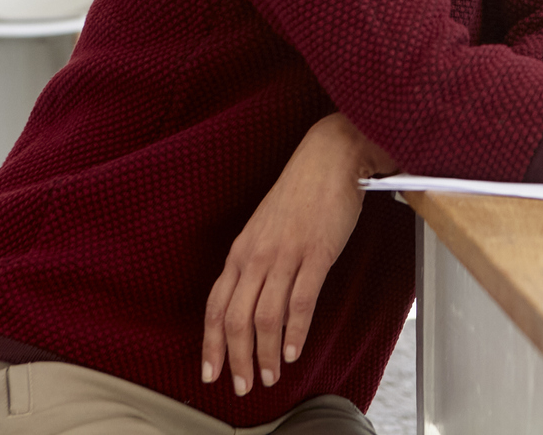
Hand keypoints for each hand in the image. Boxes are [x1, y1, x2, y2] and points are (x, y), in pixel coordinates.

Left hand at [201, 113, 396, 397]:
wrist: (331, 156)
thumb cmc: (302, 191)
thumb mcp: (266, 229)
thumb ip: (256, 263)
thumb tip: (254, 302)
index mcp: (241, 251)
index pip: (216, 306)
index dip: (211, 343)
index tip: (211, 371)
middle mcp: (256, 255)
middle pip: (236, 319)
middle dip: (236, 359)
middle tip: (243, 385)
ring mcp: (286, 255)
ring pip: (265, 316)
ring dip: (264, 353)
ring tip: (270, 375)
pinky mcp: (316, 253)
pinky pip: (300, 300)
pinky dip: (295, 331)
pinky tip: (294, 349)